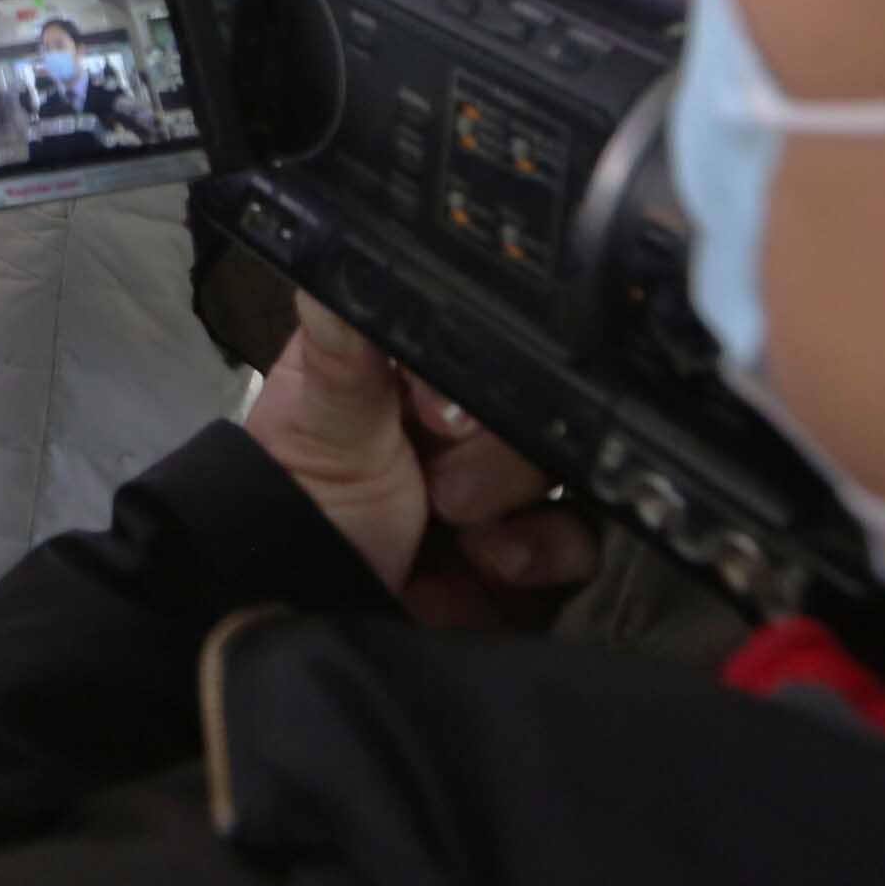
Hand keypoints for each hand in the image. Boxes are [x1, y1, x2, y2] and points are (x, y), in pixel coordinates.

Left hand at [245, 295, 597, 621]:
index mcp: (407, 370)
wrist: (314, 625)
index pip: (473, 332)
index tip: (436, 402)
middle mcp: (466, 421)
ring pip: (565, 458)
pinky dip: (549, 546)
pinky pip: (586, 535)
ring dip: (516, 488)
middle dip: (492, 438)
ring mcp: (509, 487)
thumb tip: (330, 260)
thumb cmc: (298, 507)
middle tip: (440, 470)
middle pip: (535, 395)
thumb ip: (343, 353)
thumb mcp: (319, 426)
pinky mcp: (541, 553)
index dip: (471, 355)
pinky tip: (495, 560)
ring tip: (459, 520)